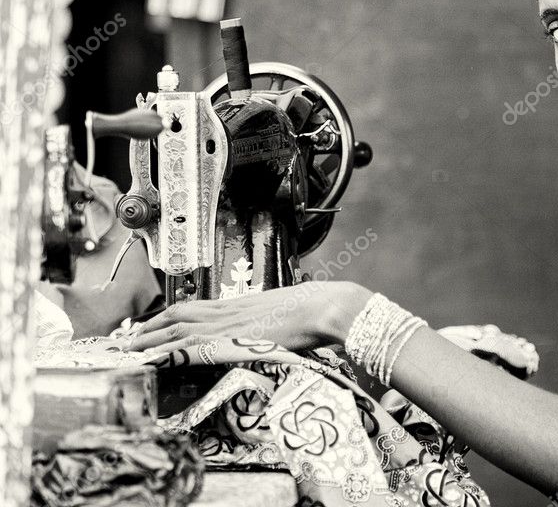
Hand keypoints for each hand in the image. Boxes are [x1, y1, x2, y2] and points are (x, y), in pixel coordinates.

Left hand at [128, 281, 371, 353]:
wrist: (323, 307)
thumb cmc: (315, 310)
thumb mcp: (289, 313)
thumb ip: (273, 321)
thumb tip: (273, 331)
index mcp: (242, 303)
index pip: (197, 306)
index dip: (173, 314)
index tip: (156, 323)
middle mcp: (230, 309)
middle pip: (180, 313)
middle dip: (152, 326)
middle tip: (130, 338)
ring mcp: (228, 322)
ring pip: (177, 327)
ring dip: (150, 338)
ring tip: (129, 349)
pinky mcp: (230, 338)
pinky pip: (189, 345)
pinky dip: (166, 351)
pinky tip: (151, 359)